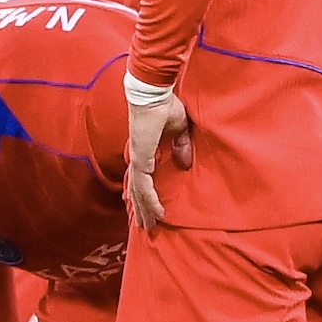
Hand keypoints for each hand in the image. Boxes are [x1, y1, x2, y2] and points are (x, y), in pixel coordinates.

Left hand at [126, 94, 191, 230]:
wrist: (154, 93)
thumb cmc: (164, 106)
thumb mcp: (178, 129)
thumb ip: (180, 146)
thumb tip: (184, 164)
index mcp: (143, 150)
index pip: (141, 178)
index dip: (143, 194)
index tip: (146, 209)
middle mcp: (137, 157)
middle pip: (136, 190)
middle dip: (141, 209)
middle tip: (145, 227)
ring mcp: (137, 157)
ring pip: (138, 191)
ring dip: (144, 209)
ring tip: (149, 227)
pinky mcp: (141, 156)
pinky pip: (144, 184)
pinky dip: (150, 199)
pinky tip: (156, 212)